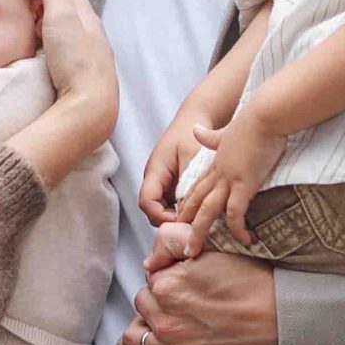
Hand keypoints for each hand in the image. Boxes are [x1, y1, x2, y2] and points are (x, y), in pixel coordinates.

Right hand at [35, 0, 117, 148]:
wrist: (90, 108)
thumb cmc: (76, 59)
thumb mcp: (61, 16)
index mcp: (90, 19)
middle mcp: (94, 37)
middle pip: (69, 15)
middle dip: (48, 9)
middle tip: (26, 12)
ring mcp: (89, 59)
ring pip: (68, 37)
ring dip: (50, 32)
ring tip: (31, 34)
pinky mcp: (81, 79)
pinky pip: (65, 57)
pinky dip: (53, 51)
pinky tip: (42, 59)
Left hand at [120, 253, 278, 344]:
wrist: (292, 325)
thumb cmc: (260, 287)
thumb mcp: (219, 253)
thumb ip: (178, 247)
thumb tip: (151, 260)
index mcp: (169, 285)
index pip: (151, 279)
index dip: (167, 280)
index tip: (185, 286)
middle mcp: (165, 319)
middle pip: (142, 306)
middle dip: (156, 304)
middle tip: (183, 306)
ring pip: (134, 338)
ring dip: (144, 331)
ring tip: (163, 329)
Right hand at [139, 104, 213, 226]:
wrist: (194, 118)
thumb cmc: (192, 134)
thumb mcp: (193, 157)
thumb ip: (189, 183)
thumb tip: (186, 210)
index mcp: (154, 171)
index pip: (147, 202)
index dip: (160, 216)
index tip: (181, 221)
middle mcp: (154, 179)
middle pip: (152, 209)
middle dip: (168, 220)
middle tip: (191, 225)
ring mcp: (161, 182)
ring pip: (162, 208)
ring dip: (176, 215)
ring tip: (195, 219)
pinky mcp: (170, 183)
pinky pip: (171, 202)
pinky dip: (181, 209)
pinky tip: (197, 210)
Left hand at [178, 106, 281, 251]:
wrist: (264, 115)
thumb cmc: (253, 121)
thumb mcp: (227, 130)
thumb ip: (211, 136)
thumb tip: (196, 129)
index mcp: (216, 163)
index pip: (197, 187)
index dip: (188, 203)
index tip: (182, 218)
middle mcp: (218, 173)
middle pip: (196, 202)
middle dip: (186, 223)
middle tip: (179, 242)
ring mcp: (229, 179)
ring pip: (207, 211)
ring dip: (198, 232)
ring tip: (193, 251)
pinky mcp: (244, 183)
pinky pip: (235, 212)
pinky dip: (237, 228)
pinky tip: (244, 240)